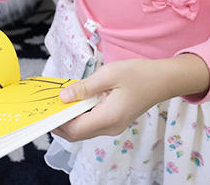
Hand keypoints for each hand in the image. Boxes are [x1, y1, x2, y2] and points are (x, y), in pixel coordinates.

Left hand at [52, 55, 209, 140]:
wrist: (163, 80)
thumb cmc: (139, 74)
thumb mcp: (109, 74)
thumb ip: (85, 87)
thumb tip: (63, 97)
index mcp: (109, 117)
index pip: (75, 130)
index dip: (57, 123)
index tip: (45, 110)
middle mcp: (110, 127)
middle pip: (77, 134)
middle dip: (60, 123)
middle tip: (48, 106)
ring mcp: (114, 127)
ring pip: (84, 131)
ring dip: (70, 120)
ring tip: (59, 102)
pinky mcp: (115, 121)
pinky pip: (92, 124)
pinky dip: (80, 116)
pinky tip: (75, 102)